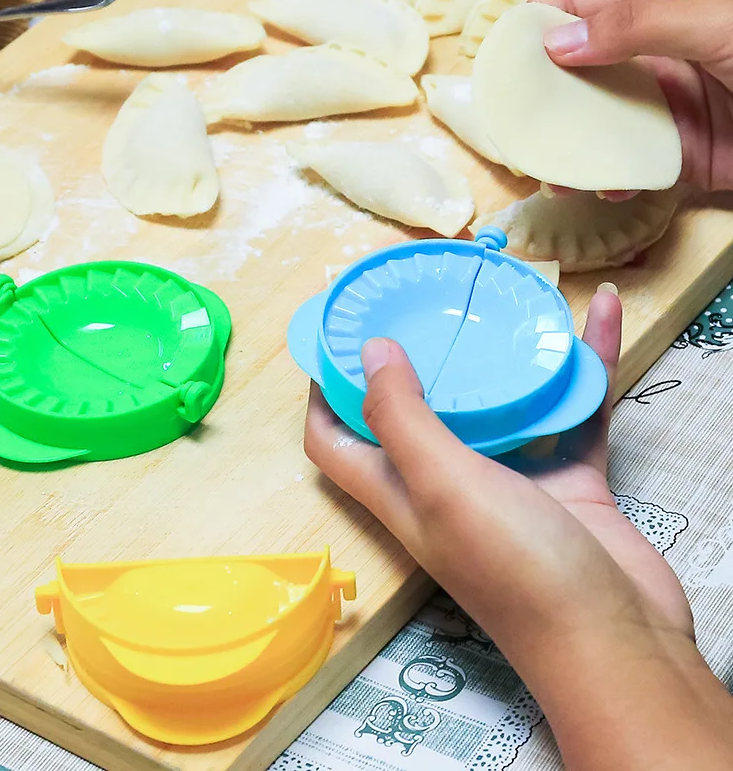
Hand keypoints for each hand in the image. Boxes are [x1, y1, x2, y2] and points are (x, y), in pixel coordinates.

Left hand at [304, 287, 732, 768]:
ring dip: (502, 358)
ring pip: (497, 406)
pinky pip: (570, 412)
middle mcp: (444, 486)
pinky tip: (602, 318)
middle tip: (422, 300)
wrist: (615, 637)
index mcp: (398, 491)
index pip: (332, 443)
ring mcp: (508, 483)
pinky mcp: (566, 481)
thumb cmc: (515, 565)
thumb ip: (401, 417)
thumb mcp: (441, 485)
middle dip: (411, 361)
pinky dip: (583, 370)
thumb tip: (369, 351)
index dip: (320, 396)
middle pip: (412, 416)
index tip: (333, 337)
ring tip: (505, 298)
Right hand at [531, 0, 732, 193]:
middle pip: (572, 70)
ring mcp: (658, 105)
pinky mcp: (672, 153)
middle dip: (538, 98)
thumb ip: (637, 24)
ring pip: (590, 125)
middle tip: (515, 128)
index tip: (505, 64)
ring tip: (551, 170)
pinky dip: (608, 179)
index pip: (576, 3)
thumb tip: (557, 42)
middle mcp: (649, 53)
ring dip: (566, 148)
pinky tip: (606, 186)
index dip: (535, 27)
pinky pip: (625, 166)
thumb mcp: (717, 20)